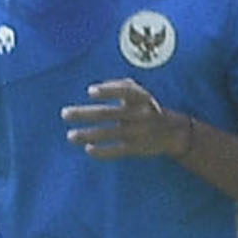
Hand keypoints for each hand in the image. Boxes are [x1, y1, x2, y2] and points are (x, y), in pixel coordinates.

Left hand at [63, 80, 191, 163]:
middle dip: (85, 114)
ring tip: (70, 136)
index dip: (108, 91)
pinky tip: (88, 149)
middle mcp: (139, 114)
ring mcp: (138, 132)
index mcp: (141, 98)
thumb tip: (96, 89)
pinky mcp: (137, 148)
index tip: (90, 92)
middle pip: (109, 113)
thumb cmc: (147, 107)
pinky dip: (103, 151)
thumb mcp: (140, 93)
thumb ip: (120, 86)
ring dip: (88, 134)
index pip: (125, 92)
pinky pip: (117, 151)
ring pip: (109, 133)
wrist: (172, 132)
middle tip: (64, 114)